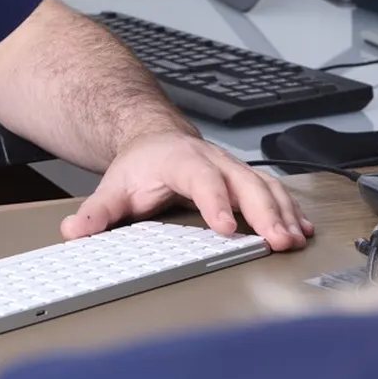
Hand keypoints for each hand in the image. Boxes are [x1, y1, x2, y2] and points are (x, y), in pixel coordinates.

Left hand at [61, 132, 313, 250]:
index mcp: (181, 160)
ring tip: (294, 240)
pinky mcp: (246, 180)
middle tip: (278, 240)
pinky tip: (303, 230)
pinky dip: (291, 211)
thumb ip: (97, 211)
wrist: (155, 138)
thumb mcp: (114, 187)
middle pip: (244, 183)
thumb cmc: (141, 165)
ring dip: (283, 213)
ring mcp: (233, 169)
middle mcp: (213, 161)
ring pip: (265, 187)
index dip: (215, 202)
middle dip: (264, 212)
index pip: (201, 179)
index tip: (226, 228)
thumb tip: (74, 230)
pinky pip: (274, 192)